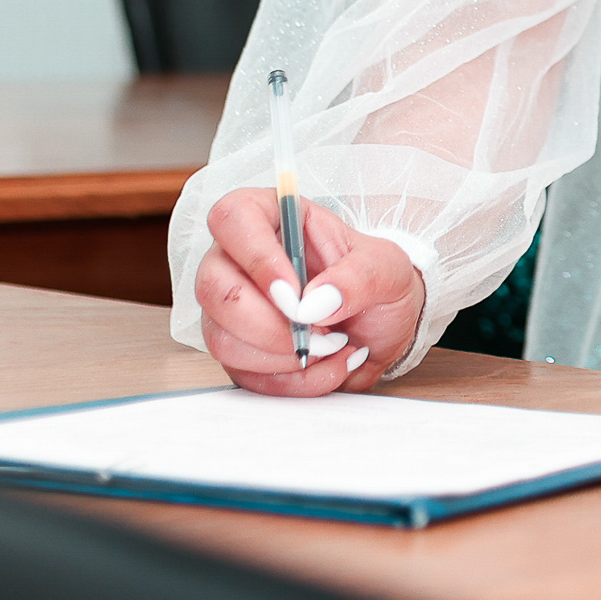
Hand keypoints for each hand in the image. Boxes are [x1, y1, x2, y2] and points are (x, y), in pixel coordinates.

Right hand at [186, 189, 424, 395]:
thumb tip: (314, 302)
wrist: (381, 325)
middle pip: (214, 288)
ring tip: (333, 345)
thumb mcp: (386, 267)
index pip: (232, 217)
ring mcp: (231, 309)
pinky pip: (246, 375)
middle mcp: (239, 260)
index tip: (295, 292)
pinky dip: (293, 381)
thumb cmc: (376, 280)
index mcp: (271, 218)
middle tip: (322, 331)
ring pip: (222, 339)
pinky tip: (326, 365)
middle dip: (270, 325)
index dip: (257, 258)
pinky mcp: (239, 352)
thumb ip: (357, 277)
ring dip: (284, 356)